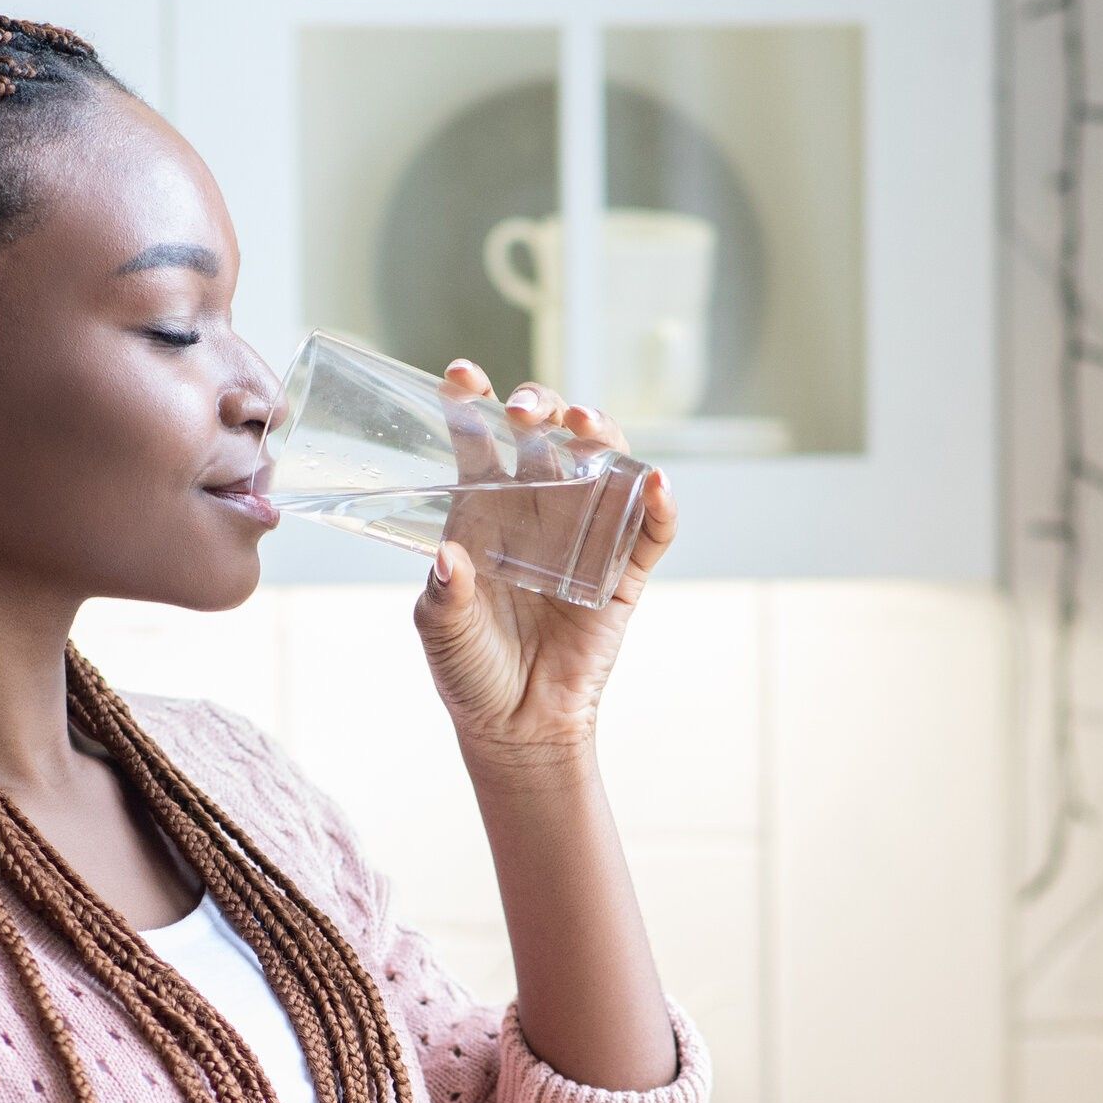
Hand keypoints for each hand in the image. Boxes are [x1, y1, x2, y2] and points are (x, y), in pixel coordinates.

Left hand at [414, 361, 679, 773]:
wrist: (518, 725)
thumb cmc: (470, 671)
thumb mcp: (441, 633)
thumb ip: (444, 598)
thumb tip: (451, 559)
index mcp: (484, 511)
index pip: (480, 441)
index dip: (472, 401)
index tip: (460, 376)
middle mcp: (537, 510)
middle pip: (548, 436)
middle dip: (541, 406)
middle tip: (526, 411)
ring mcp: (586, 535)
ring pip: (604, 464)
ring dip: (602, 434)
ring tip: (588, 426)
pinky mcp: (625, 571)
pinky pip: (651, 531)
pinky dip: (660, 504)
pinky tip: (654, 485)